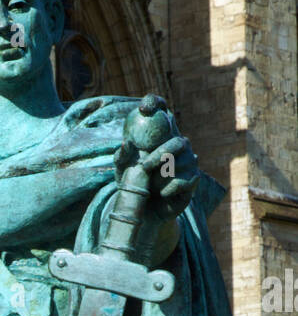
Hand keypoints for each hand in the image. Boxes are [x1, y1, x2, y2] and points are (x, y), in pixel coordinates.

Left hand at [114, 95, 199, 219]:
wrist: (144, 211)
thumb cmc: (133, 186)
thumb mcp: (123, 171)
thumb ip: (122, 157)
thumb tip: (126, 143)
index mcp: (160, 136)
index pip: (161, 112)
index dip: (155, 104)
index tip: (143, 108)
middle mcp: (178, 144)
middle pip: (177, 141)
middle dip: (160, 154)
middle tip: (144, 167)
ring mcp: (189, 160)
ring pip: (180, 163)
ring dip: (161, 177)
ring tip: (151, 187)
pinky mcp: (193, 179)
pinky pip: (183, 181)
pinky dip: (169, 189)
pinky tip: (162, 194)